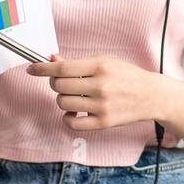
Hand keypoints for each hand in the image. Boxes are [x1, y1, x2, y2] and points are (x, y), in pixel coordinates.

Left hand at [26, 53, 163, 130]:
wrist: (151, 95)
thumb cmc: (126, 75)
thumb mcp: (105, 61)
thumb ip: (78, 62)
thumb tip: (52, 60)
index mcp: (100, 66)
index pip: (62, 68)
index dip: (42, 68)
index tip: (32, 69)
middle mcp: (100, 85)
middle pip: (59, 86)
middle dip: (55, 83)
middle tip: (62, 83)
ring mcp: (102, 106)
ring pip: (63, 103)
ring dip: (63, 99)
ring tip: (74, 97)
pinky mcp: (104, 123)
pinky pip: (72, 124)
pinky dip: (67, 118)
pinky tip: (74, 112)